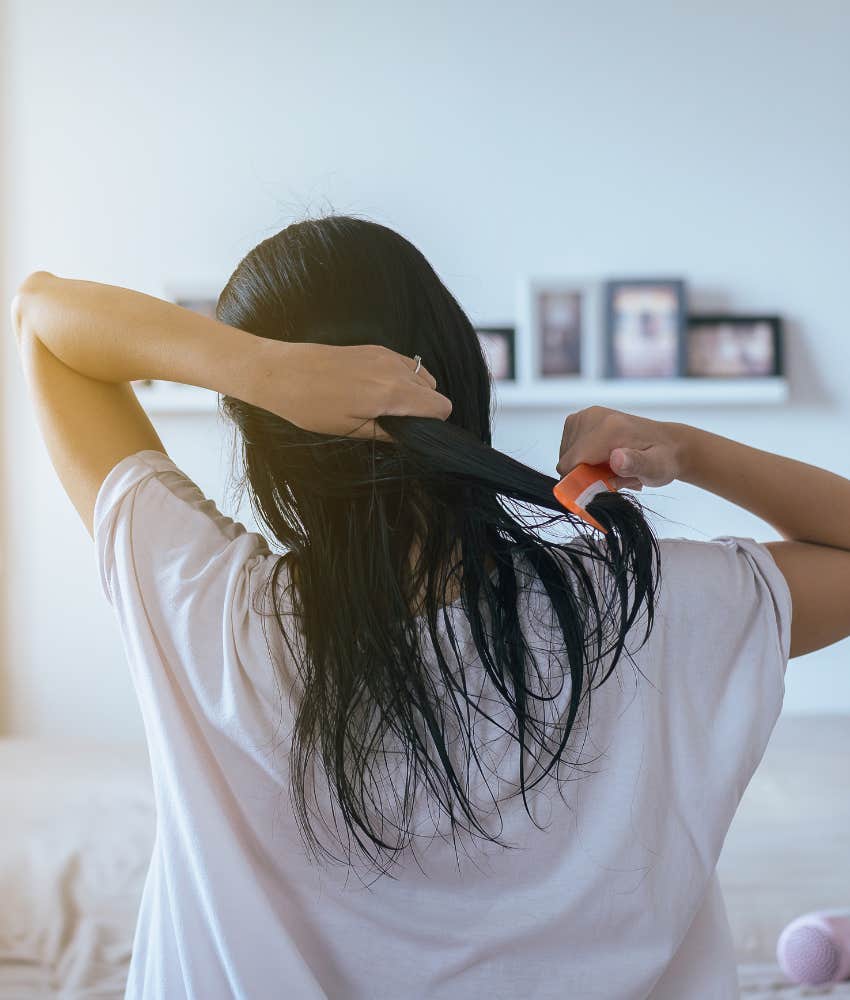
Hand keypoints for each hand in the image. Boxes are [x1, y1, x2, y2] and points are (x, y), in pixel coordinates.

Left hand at [249, 340, 451, 440]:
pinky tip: (379, 391)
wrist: (282, 372)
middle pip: (435, 392)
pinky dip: (404, 380)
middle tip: (397, 424)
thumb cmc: (310, 406)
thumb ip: (389, 433)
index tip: (415, 433)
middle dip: (425, 410)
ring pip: (423, 377)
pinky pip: (407, 365)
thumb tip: (412, 437)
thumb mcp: (351, 430)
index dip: (434, 424)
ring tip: (387, 408)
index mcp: (392, 393)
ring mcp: (386, 355)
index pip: (440, 407)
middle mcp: (394, 369)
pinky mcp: (376, 348)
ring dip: (415, 394)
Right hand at [555, 405, 687, 488]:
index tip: (601, 488)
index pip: (571, 462)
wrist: (668, 443)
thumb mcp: (657, 468)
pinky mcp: (580, 420)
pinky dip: (582, 459)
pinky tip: (603, 459)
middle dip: (585, 475)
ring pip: (566, 457)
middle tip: (613, 477)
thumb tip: (617, 458)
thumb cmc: (662, 459)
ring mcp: (584, 416)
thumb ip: (636, 464)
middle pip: (567, 461)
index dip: (579, 482)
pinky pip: (568, 449)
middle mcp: (593, 417)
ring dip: (584, 468)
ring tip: (611, 468)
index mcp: (609, 428)